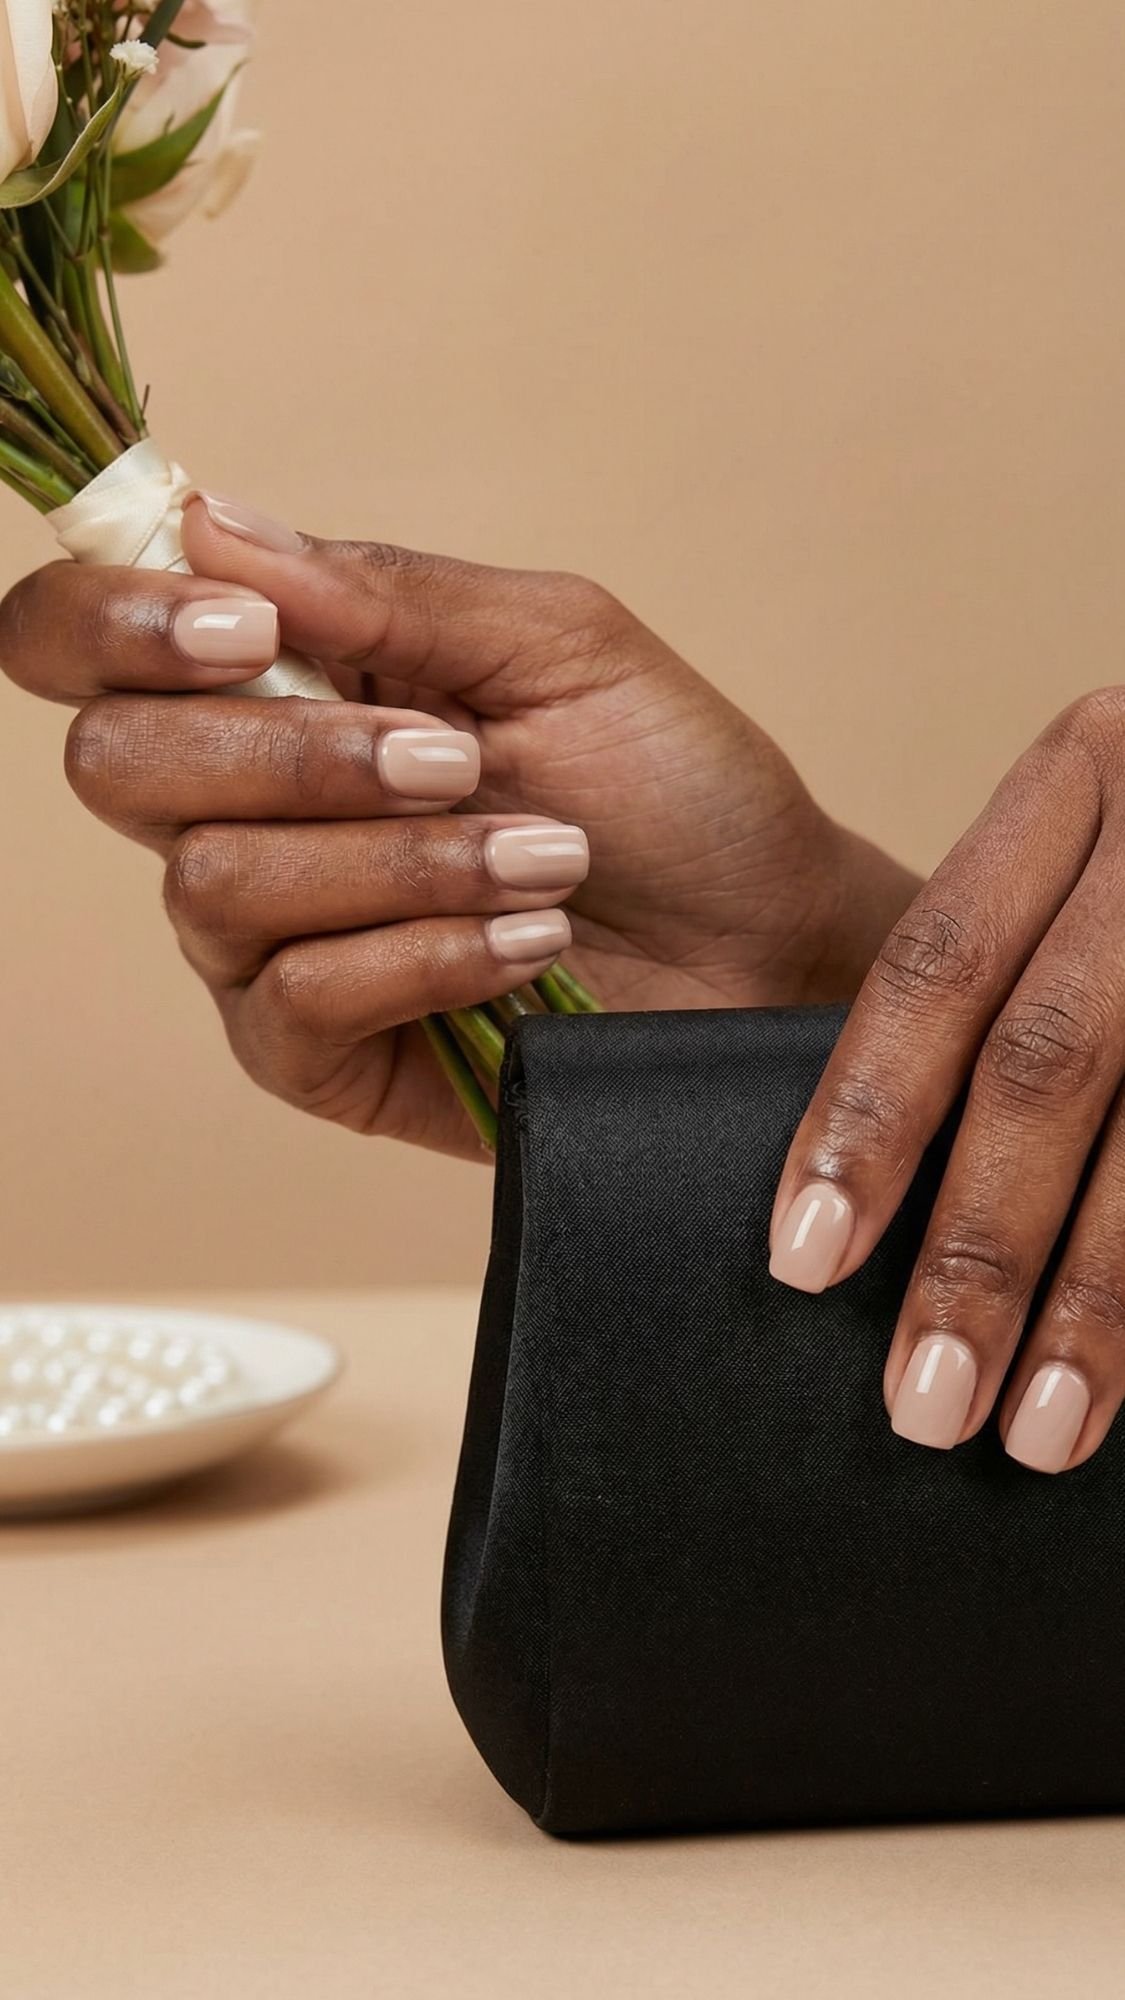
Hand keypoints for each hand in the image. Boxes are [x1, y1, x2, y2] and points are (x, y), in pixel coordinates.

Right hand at [1, 493, 915, 1156]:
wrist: (765, 941)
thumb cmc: (674, 784)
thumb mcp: (556, 645)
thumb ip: (386, 593)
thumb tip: (209, 526)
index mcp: (283, 685)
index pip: (89, 641)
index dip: (113, 621)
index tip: (247, 631)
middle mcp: (245, 808)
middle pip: (120, 764)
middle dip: (295, 753)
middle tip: (457, 756)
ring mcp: (269, 941)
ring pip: (216, 884)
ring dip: (401, 860)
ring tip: (544, 858)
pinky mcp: (314, 1053)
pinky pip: (293, 997)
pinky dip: (425, 953)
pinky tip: (527, 946)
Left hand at [770, 688, 1124, 1474]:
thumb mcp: (1095, 852)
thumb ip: (1004, 978)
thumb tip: (853, 1200)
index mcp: (1082, 778)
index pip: (938, 963)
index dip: (867, 1117)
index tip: (805, 1260)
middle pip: (1049, 1064)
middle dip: (980, 1248)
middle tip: (922, 1403)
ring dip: (1098, 1302)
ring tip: (1038, 1433)